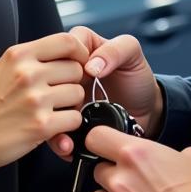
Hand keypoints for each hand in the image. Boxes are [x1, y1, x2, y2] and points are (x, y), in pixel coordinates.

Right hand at [0, 33, 87, 176]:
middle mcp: (28, 73)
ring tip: (53, 109)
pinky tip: (53, 125)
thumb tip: (62, 56)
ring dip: (71, 104)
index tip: (79, 62)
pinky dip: (68, 124)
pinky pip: (74, 118)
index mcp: (18, 55)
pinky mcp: (42, 125)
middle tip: (60, 93)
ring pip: (77, 94)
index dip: (80, 52)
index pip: (67, 41)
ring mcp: (36, 99)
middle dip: (72, 81)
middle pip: (76, 69)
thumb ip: (30, 59)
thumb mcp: (1, 68)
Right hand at [49, 26, 162, 160]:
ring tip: (71, 130)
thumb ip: (115, 50)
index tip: (87, 75)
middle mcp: (65, 69)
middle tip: (79, 102)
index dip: (72, 60)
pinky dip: (60, 140)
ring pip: (45, 105)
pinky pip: (53, 129)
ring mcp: (62, 96)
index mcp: (78, 45)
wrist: (145, 111)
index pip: (61, 45)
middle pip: (48, 75)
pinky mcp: (64, 119)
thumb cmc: (136, 78)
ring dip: (56, 120)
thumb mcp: (132, 54)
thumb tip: (91, 66)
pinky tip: (69, 145)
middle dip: (61, 92)